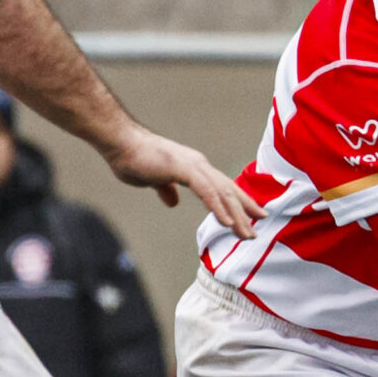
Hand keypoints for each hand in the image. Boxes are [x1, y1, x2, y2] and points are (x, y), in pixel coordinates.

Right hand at [104, 124, 259, 236]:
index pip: (222, 187)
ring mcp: (193, 166)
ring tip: (246, 233)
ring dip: (236, 214)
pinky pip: (206, 191)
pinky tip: (227, 222)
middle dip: (245, 211)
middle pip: (228, 190)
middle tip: (256, 231)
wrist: (120, 143)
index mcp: (194, 167)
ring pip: (222, 193)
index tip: (253, 216)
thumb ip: (166, 189)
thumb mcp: (154, 179)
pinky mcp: (183, 169)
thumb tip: (172, 201)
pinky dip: (218, 207)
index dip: (239, 202)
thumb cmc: (134, 159)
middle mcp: (199, 165)